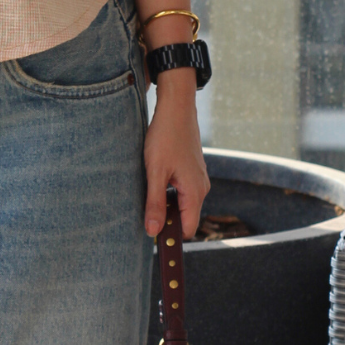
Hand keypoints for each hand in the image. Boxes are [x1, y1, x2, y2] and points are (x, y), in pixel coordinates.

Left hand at [143, 72, 209, 239]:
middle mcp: (201, 187)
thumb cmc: (165, 137)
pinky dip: (168, 192)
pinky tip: (154, 181)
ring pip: (182, 204)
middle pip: (185, 217)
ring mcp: (198, 179)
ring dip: (165, 204)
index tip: (151, 234)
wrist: (176, 108)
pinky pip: (181, 191)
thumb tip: (153, 232)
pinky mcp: (192, 171)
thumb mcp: (155, 172)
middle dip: (166, 219)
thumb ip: (155, 203)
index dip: (171, 235)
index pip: (188, 229)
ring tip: (147, 192)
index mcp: (195, 191)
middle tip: (143, 212)